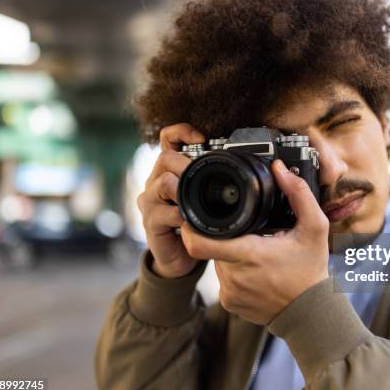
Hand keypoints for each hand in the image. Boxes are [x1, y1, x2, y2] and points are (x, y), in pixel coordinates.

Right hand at [137, 123, 205, 278]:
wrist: (180, 257)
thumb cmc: (193, 224)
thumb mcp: (203, 198)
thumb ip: (211, 181)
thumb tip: (239, 163)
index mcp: (169, 171)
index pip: (168, 139)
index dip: (182, 132)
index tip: (202, 138)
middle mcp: (155, 182)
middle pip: (165, 158)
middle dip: (187, 165)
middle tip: (207, 178)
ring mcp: (150, 202)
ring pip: (163, 183)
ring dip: (184, 190)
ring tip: (197, 200)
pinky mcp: (150, 222)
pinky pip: (163, 212)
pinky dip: (180, 216)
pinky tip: (189, 221)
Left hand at [180, 160, 328, 324]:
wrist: (311, 314)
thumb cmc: (311, 271)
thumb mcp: (314, 228)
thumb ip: (298, 194)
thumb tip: (280, 170)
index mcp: (249, 254)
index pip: (199, 242)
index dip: (191, 227)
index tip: (195, 215)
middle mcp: (234, 275)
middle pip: (212, 246)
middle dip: (224, 236)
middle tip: (248, 233)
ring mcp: (229, 292)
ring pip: (217, 262)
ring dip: (230, 253)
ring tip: (256, 253)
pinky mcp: (229, 303)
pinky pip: (223, 280)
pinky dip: (234, 272)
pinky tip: (255, 271)